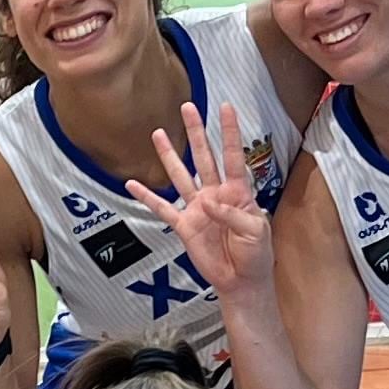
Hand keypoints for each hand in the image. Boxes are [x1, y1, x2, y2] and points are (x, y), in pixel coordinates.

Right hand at [124, 100, 273, 302]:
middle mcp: (215, 194)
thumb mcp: (255, 232)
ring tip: (157, 133)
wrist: (241, 281)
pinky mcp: (184, 226)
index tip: (225, 107)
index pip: (233, 156)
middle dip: (195, 132)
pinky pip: (162, 208)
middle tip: (187, 108)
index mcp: (238, 192)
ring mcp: (197, 208)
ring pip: (181, 175)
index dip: (229, 132)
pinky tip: (132, 183)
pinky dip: (147, 196)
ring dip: (170, 155)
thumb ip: (233, 215)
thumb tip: (209, 203)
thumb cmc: (256, 255)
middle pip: (204, 157)